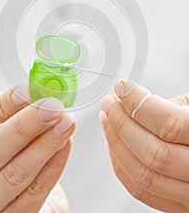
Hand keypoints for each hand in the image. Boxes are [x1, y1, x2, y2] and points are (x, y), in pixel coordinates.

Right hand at [0, 87, 74, 211]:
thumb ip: (3, 117)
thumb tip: (32, 95)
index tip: (26, 93)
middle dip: (26, 126)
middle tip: (52, 108)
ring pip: (14, 176)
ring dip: (45, 146)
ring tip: (66, 123)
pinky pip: (32, 195)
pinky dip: (52, 168)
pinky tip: (64, 146)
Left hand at [100, 81, 188, 212]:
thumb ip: (173, 107)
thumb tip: (134, 103)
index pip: (168, 123)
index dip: (138, 103)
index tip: (122, 88)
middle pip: (152, 152)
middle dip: (122, 122)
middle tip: (110, 103)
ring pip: (144, 175)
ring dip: (117, 143)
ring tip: (108, 120)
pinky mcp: (180, 205)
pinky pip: (142, 192)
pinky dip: (121, 166)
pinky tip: (115, 145)